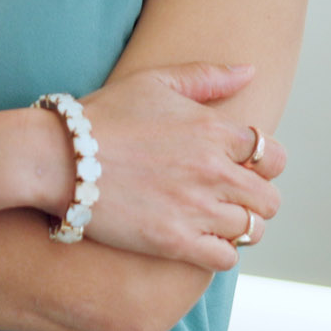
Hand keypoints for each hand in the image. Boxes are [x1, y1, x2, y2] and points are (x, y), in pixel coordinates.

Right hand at [59, 63, 285, 271]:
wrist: (57, 158)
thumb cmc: (102, 117)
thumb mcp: (153, 82)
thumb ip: (206, 76)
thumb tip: (250, 71)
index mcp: (214, 130)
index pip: (273, 156)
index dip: (262, 164)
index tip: (240, 168)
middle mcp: (213, 170)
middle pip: (269, 198)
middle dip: (254, 199)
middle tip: (228, 198)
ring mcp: (196, 208)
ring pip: (252, 230)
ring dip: (238, 227)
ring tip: (213, 220)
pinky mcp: (175, 241)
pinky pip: (225, 258)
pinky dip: (219, 252)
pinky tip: (199, 240)